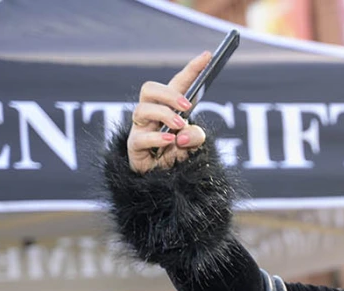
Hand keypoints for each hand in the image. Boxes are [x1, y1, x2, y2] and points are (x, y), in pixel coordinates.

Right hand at [128, 51, 210, 173]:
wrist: (164, 182)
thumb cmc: (177, 156)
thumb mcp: (194, 146)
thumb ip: (196, 137)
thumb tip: (183, 135)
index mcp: (169, 108)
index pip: (178, 83)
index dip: (192, 68)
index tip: (208, 56)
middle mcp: (152, 114)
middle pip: (149, 89)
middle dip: (168, 94)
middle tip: (187, 106)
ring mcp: (141, 129)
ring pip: (142, 109)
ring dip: (164, 114)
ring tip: (179, 125)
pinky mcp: (134, 147)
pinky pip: (140, 138)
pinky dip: (157, 138)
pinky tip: (171, 140)